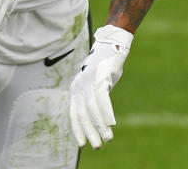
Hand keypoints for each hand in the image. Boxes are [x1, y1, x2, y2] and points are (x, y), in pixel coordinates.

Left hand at [69, 25, 133, 147]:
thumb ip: (94, 98)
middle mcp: (79, 84)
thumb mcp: (97, 83)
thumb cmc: (106, 66)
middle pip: (82, 113)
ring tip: (107, 138)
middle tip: (97, 146)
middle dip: (90, 131)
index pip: (74, 114)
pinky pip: (102, 96)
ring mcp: (88, 78)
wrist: (113, 42)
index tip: (82, 145)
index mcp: (76, 88)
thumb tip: (97, 118)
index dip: (78, 130)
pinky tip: (111, 123)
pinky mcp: (100, 73)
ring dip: (100, 125)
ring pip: (92, 107)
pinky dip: (106, 111)